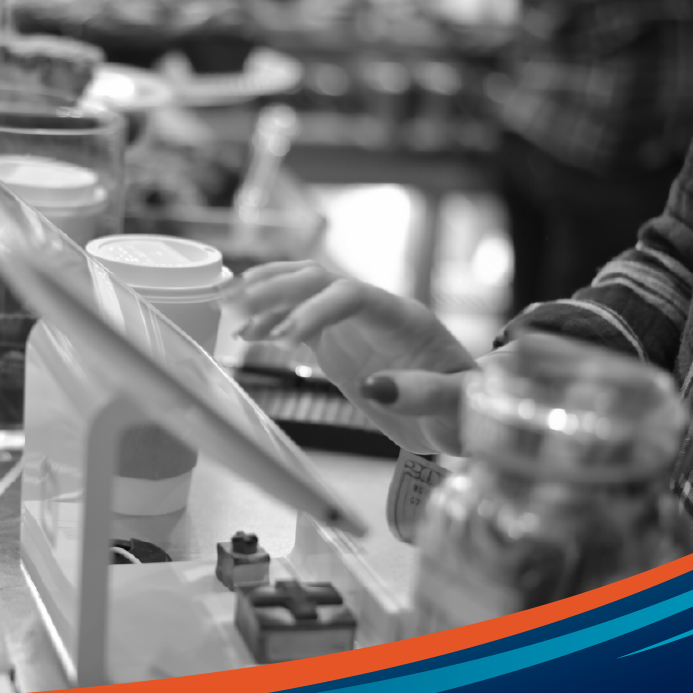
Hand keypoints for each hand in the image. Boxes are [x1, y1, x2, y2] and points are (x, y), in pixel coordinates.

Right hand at [232, 261, 477, 454]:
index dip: (315, 309)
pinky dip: (269, 321)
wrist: (461, 413)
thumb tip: (377, 386)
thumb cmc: (467, 408)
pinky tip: (244, 333)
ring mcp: (352, 324)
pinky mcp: (338, 342)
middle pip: (317, 279)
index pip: (352, 294)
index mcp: (404, 319)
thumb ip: (425, 394)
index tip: (285, 339)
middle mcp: (373, 312)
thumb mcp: (460, 407)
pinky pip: (298, 318)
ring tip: (225, 307)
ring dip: (263, 293)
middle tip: (234, 307)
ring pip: (302, 290)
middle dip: (274, 288)